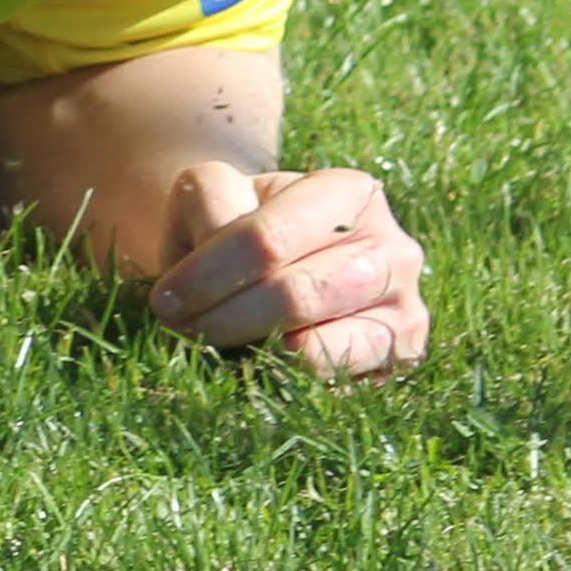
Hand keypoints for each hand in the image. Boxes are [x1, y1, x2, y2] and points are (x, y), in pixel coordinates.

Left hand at [143, 161, 429, 381]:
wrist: (274, 270)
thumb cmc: (235, 230)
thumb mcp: (212, 199)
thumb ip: (209, 210)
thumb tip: (213, 276)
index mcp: (346, 192)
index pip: (267, 240)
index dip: (206, 275)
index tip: (166, 300)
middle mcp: (391, 244)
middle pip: (293, 293)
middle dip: (223, 317)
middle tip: (181, 328)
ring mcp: (405, 302)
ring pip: (313, 342)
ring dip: (246, 348)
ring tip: (213, 343)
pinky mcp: (404, 354)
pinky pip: (336, 378)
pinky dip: (286, 376)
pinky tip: (260, 363)